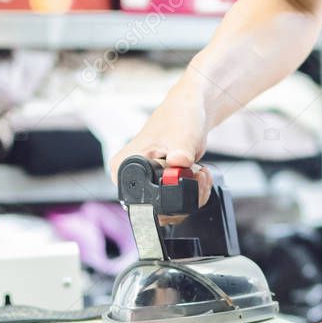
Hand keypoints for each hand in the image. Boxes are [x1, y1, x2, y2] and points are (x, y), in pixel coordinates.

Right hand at [110, 85, 213, 221]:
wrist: (191, 111)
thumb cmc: (179, 116)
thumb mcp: (181, 135)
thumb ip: (180, 152)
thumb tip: (178, 162)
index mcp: (123, 168)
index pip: (139, 205)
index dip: (167, 201)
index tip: (184, 179)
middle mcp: (130, 178)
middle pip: (158, 211)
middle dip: (185, 198)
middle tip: (196, 174)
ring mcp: (147, 183)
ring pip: (173, 209)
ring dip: (195, 193)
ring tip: (198, 170)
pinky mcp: (162, 185)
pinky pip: (181, 201)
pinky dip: (196, 191)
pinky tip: (199, 172)